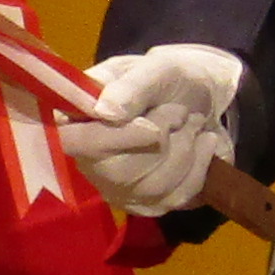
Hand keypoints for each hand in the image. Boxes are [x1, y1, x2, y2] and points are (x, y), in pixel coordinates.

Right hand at [56, 41, 245, 221]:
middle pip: (119, 171)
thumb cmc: (168, 80)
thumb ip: (132, 87)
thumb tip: (106, 112)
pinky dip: (198, 165)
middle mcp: (88, 160)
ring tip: (191, 123)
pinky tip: (202, 145)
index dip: (114, 138)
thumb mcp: (155, 69)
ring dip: (184, 148)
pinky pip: (176, 196)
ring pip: (153, 186)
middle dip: (163, 138)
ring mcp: (117, 188)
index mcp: (78, 118)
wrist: (200, 100)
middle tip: (181, 112)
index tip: (153, 127)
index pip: (72, 142)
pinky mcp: (146, 205)